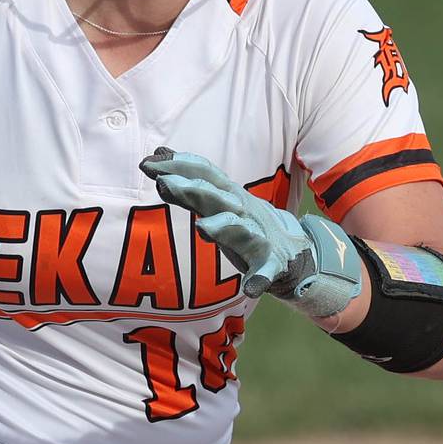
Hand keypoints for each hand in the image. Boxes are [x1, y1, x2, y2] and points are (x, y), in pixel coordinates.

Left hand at [139, 147, 360, 318]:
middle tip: (164, 182)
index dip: (178, 166)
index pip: (203, 173)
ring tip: (203, 228)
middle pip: (215, 196)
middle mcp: (242, 210)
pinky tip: (252, 286)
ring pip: (239, 228)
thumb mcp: (216, 201)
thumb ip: (186, 185)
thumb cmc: (244, 223)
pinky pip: (266, 271)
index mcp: (227, 196)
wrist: (294, 251)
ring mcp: (257, 236)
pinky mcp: (270, 263)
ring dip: (222, 226)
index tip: (149, 163)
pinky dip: (260, 278)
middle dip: (191, 188)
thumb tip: (156, 157)